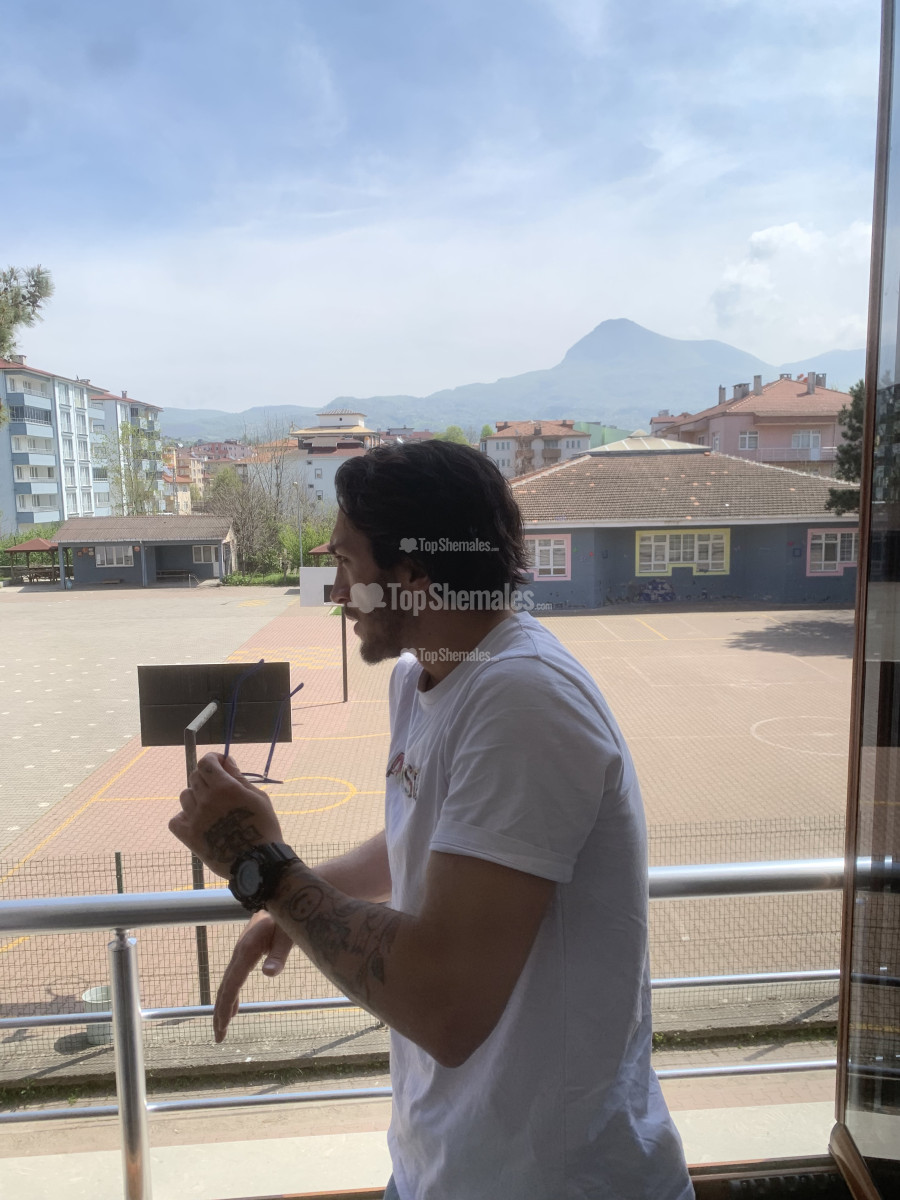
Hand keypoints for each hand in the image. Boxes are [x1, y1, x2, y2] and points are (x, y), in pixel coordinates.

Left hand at [168, 753, 283, 876]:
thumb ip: (239, 777)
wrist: (257, 863)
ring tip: (209, 806)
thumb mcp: (258, 798)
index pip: (206, 762)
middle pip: (195, 777)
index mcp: (224, 787)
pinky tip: (196, 820)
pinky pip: (175, 820)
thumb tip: (227, 761)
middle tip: (218, 786)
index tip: (220, 763)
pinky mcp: (188, 836)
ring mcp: (194, 818)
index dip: (213, 759)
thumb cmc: (264, 828)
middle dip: (206, 776)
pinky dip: (183, 817)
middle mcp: (206, 800)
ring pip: (184, 796)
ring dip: (195, 796)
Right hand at [213, 911, 293, 1042]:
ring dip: (224, 1007)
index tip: (222, 1028)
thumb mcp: (288, 935)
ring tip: (222, 1028)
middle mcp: (239, 952)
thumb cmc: (288, 917)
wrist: (282, 897)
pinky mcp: (246, 951)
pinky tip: (233, 1008)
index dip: (224, 1008)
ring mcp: (241, 952)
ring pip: (227, 984)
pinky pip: (234, 978)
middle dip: (220, 1014)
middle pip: (225, 988)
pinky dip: (231, 995)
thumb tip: (269, 974)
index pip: (231, 986)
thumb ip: (279, 954)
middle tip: (219, 1037)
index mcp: (246, 951)